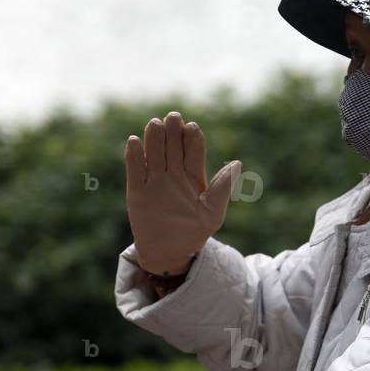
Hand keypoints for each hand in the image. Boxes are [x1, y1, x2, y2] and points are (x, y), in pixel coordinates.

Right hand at [125, 111, 241, 275]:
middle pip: (172, 147)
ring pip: (153, 153)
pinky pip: (134, 169)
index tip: (192, 127)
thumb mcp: (213, 213)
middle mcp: (173, 173)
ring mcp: (154, 181)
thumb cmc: (195, 232)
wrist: (171, 253)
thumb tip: (236, 164)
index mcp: (193, 175)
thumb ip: (222, 188)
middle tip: (173, 117)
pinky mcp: (136, 191)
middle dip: (173, 132)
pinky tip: (134, 142)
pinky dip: (133, 156)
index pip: (193, 150)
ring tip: (155, 124)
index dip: (192, 138)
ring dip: (153, 138)